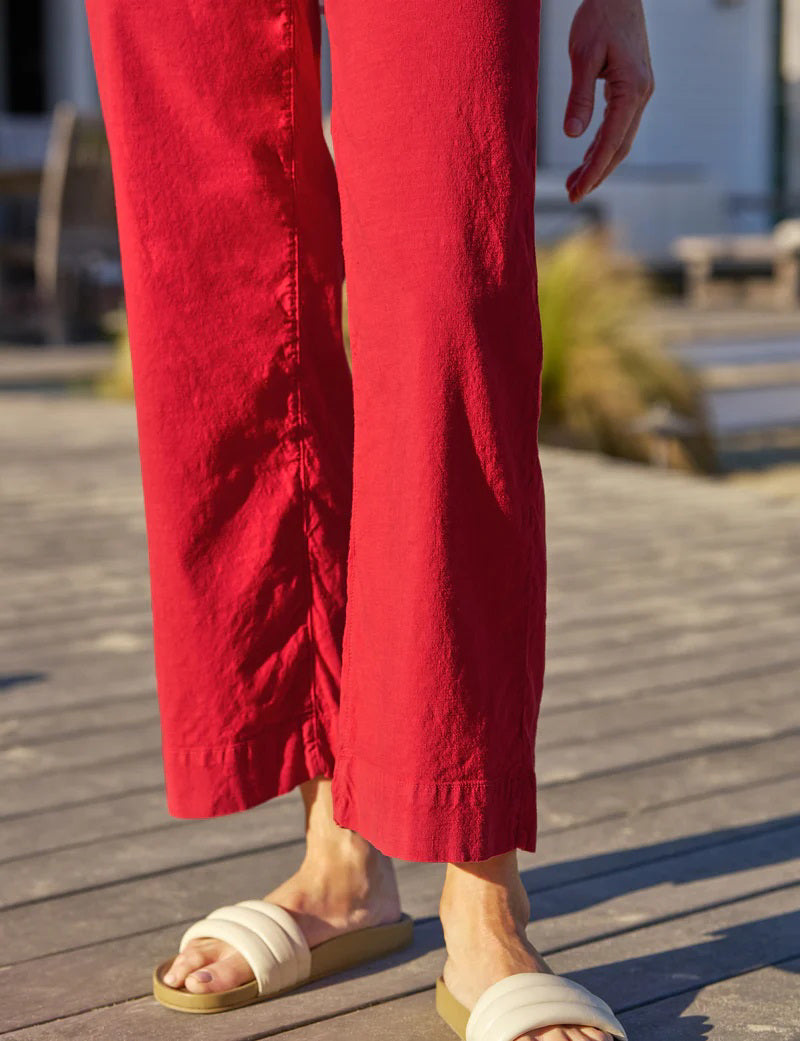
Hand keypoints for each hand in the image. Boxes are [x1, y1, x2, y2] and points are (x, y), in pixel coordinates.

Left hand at [563, 0, 653, 202]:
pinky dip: (603, 145)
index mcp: (632, 88)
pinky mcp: (633, 89)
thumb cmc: (599, 16)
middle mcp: (642, 95)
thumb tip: (573, 136)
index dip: (593, 170)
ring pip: (621, 140)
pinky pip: (619, 126)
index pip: (611, 141)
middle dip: (596, 174)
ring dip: (599, 163)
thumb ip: (579, 97)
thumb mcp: (582, 55)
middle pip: (620, 147)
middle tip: (572, 195)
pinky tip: (586, 158)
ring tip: (575, 183)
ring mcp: (640, 93)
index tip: (576, 191)